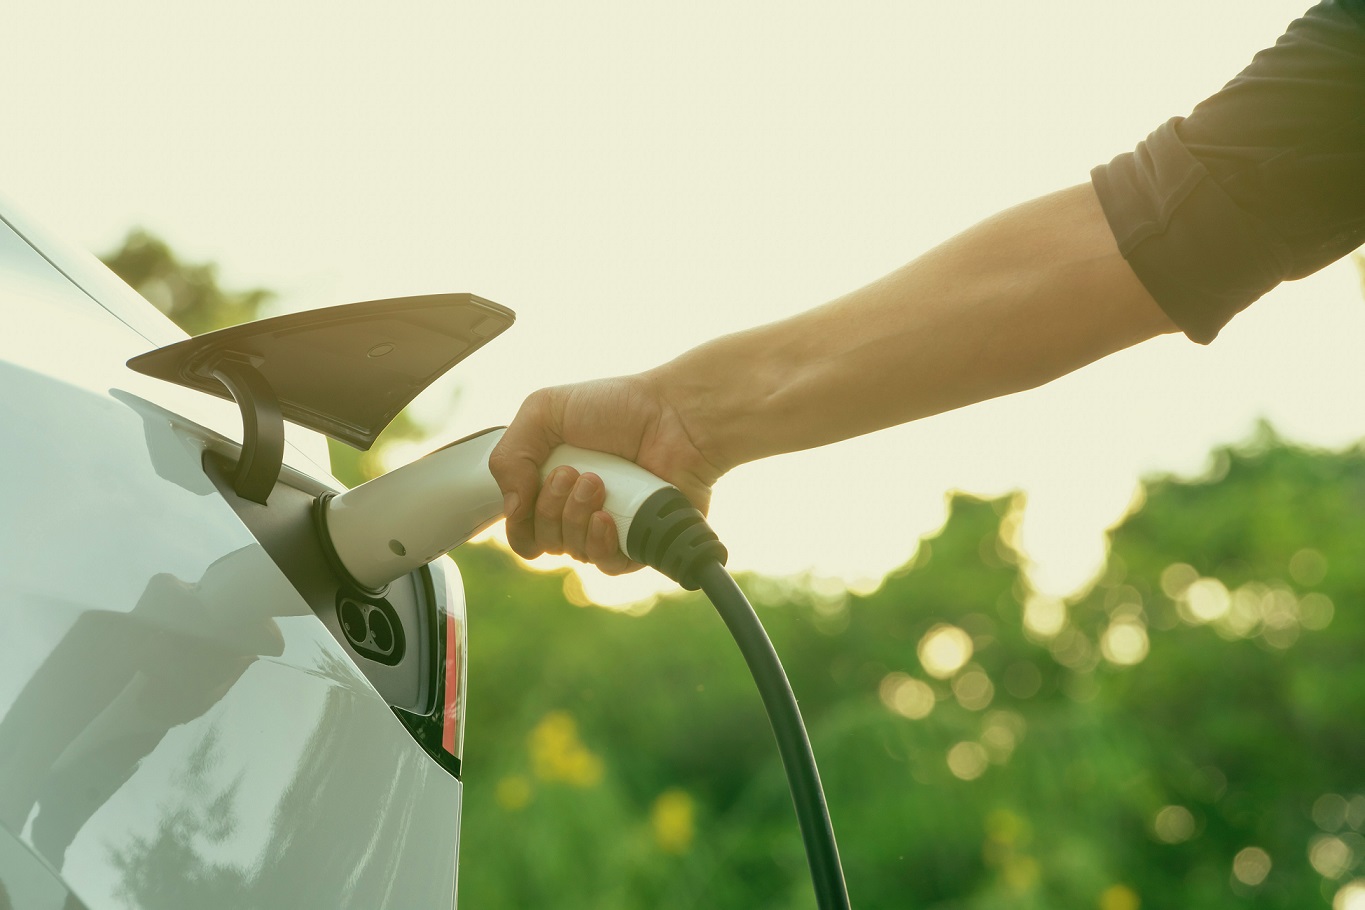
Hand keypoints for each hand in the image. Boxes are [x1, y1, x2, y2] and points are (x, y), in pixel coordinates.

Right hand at [488, 371, 724, 572]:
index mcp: (552, 485)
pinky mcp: (640, 543)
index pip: (521, 528)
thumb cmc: (618, 407)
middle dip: (550, 508)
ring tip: (597, 483)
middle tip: (574, 473)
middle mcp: (578, 511)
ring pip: (572, 554)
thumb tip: (511, 509)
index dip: (518, 519)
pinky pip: (608, 566)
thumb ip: (509, 455)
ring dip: (575, 519)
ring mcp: (610, 529)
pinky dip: (601, 544)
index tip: (533, 483)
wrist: (675, 414)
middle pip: (542, 543)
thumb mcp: (543, 411)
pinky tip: (607, 518)